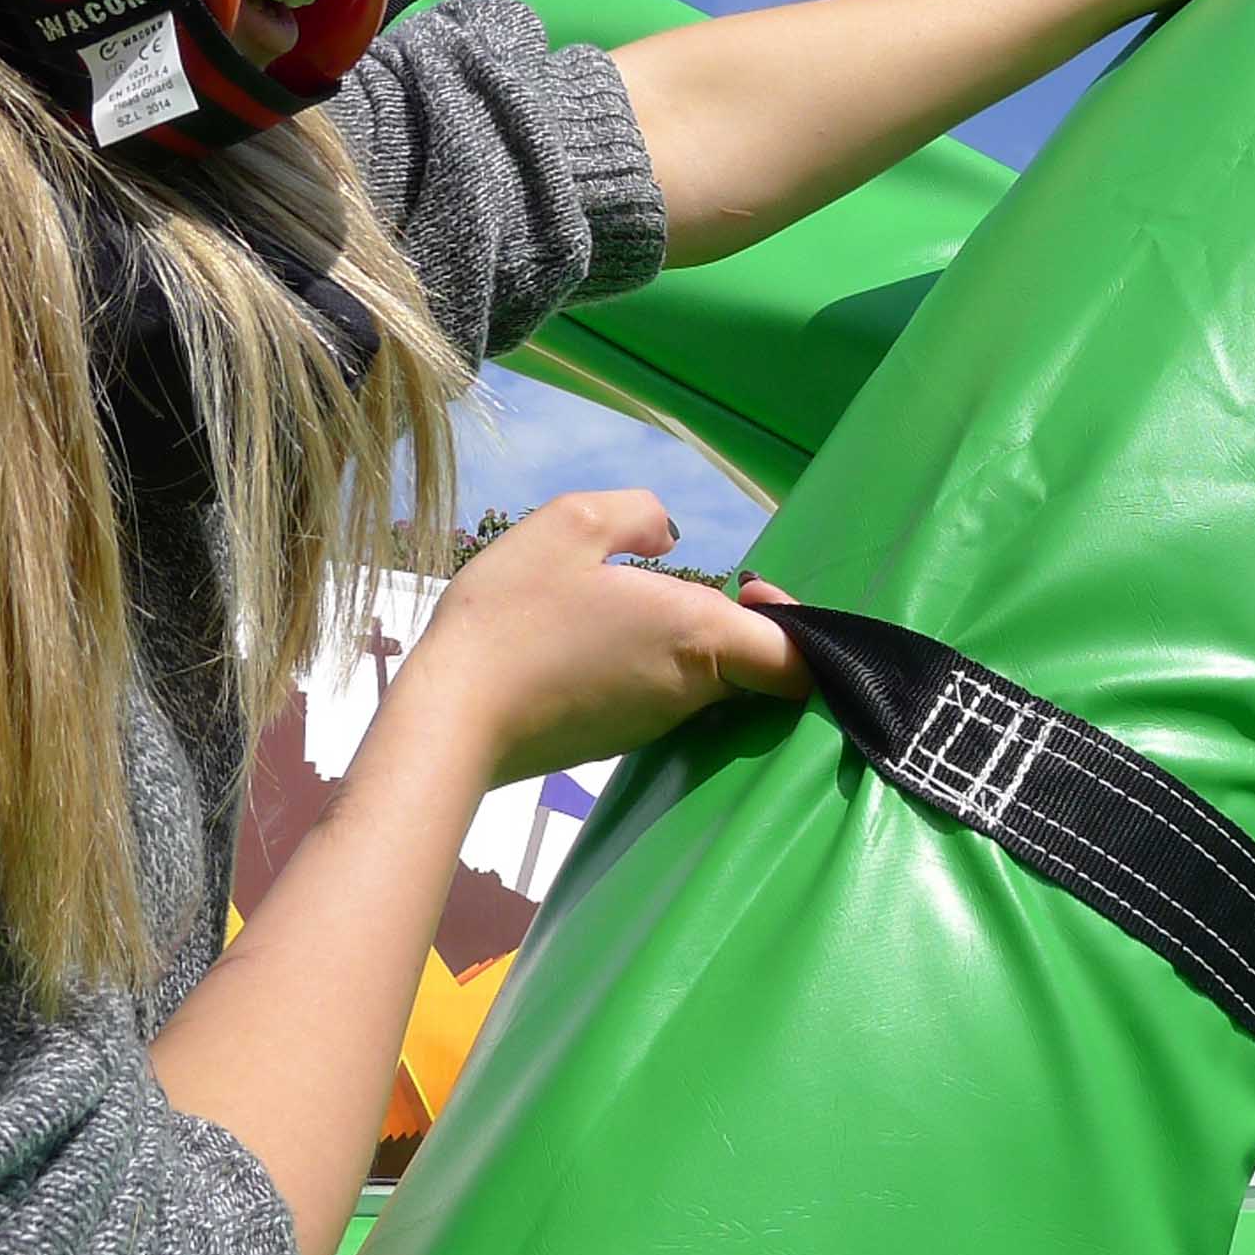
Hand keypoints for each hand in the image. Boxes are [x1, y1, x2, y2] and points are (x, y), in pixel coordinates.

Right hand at [403, 491, 810, 786]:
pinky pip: (665, 702)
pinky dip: (656, 671)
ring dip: (696, 648)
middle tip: (700, 588)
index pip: (798, 662)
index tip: (753, 590)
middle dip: (747, 629)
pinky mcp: (619, 741)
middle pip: (759, 674)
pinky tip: (607, 642)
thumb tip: (670, 533)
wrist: (451, 716)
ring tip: (641, 608)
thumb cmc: (514, 615)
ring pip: (710, 687)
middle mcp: (690, 692)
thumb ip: (637, 513)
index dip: (803, 627)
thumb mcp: (570, 523)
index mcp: (698, 638)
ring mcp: (655, 725)